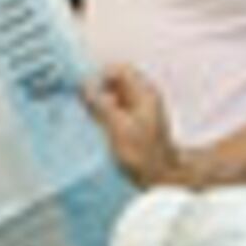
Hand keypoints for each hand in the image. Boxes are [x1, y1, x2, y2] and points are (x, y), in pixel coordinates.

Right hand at [85, 64, 181, 184]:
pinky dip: (106, 113)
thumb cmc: (143, 153)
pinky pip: (117, 109)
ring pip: (115, 95)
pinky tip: (99, 127)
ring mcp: (141, 109)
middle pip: (117, 81)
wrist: (161, 176)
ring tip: (91, 117)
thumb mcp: (118, 127)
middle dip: (99, 90)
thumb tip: (84, 85)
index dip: (101, 76)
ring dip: (101, 103)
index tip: (87, 91)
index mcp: (144, 93)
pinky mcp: (136, 122)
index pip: (120, 69)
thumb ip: (101, 105)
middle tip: (86, 105)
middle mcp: (144, 97)